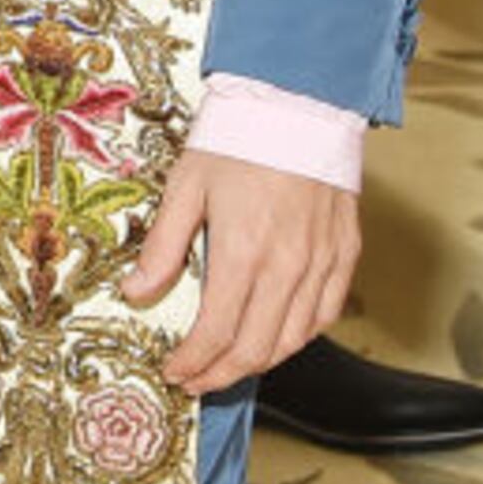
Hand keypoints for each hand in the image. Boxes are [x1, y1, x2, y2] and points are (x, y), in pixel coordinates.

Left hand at [122, 148, 357, 395]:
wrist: (299, 103)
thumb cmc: (237, 138)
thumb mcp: (185, 186)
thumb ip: (163, 248)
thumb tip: (137, 293)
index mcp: (243, 252)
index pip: (217, 332)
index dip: (193, 362)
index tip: (174, 371)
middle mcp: (288, 267)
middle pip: (256, 348)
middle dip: (221, 374)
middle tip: (195, 380)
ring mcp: (322, 263)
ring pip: (293, 339)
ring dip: (258, 363)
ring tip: (228, 366)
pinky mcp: (345, 254)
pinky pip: (324, 314)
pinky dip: (298, 336)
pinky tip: (276, 337)